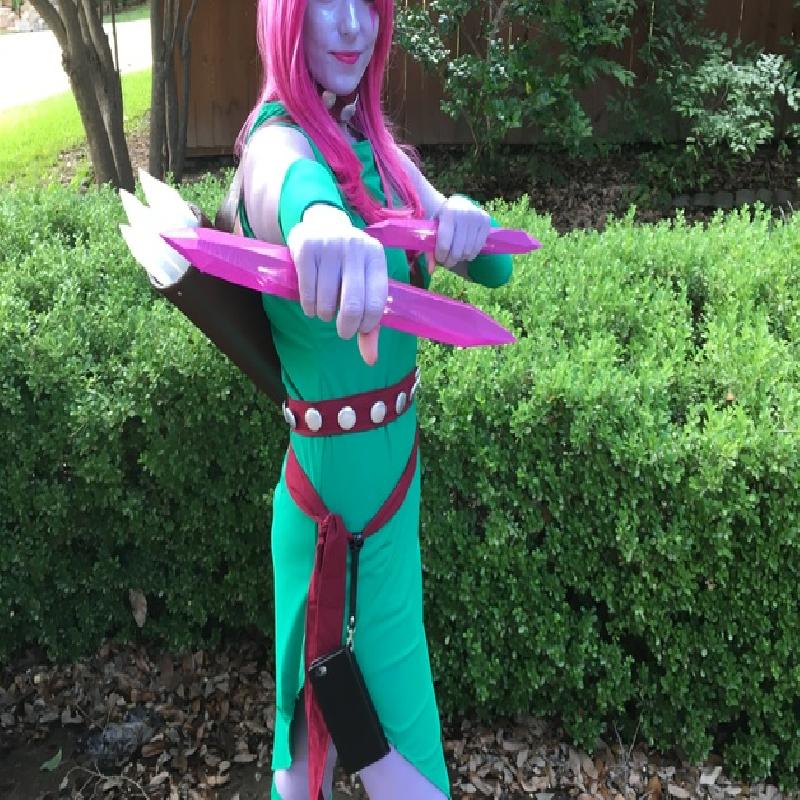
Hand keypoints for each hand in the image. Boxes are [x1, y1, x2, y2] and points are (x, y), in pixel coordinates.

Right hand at [286, 204, 387, 364]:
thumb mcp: (364, 286)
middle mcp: (355, 249)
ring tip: (325, 311)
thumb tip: (371, 361)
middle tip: (342, 331)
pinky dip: (309, 307)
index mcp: (376, 257)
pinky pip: (307, 292)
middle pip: (352, 305)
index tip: (359, 329)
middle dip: (346, 327)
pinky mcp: (306, 249)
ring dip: (324, 316)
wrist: (322, 224)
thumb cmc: (348, 266)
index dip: (367, 324)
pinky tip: (312, 305)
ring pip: (326, 301)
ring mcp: (330, 247)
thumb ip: (370, 325)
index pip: (376, 302)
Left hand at [433, 194, 490, 269]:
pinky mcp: (486, 221)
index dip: (441, 256)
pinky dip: (471, 254)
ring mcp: (477, 217)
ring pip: (468, 251)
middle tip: (448, 262)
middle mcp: (464, 213)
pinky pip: (478, 247)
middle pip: (457, 250)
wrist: (458, 204)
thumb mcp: (433, 229)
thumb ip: (429, 249)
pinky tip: (465, 252)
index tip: (439, 258)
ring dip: (461, 258)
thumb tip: (430, 270)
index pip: (444, 243)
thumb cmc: (442, 219)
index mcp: (448, 213)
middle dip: (450, 260)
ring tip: (456, 256)